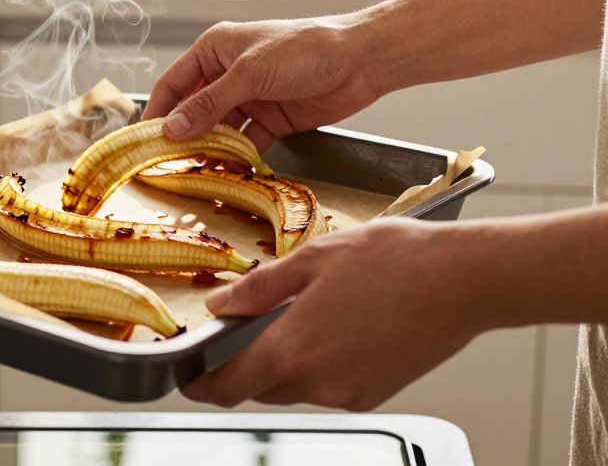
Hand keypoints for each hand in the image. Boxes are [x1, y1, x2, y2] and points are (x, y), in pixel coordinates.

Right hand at [142, 18, 381, 149]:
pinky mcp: (272, 120)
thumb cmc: (303, 49)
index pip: (174, 83)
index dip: (158, 111)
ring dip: (209, 150)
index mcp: (214, 50)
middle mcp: (227, 74)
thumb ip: (210, 103)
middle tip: (166, 164)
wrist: (360, 60)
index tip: (142, 140)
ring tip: (194, 174)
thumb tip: (173, 129)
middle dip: (182, 136)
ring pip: (219, 129)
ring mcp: (250, 98)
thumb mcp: (249, 74)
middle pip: (194, 110)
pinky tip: (227, 173)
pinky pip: (245, 143)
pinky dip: (237, 159)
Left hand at [181, 219, 484, 410]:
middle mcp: (319, 384)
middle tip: (242, 329)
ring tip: (301, 314)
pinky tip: (337, 325)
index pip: (227, 388)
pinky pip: (330, 386)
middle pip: (260, 387)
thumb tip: (221, 306)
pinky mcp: (377, 394)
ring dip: (286, 360)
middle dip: (244, 364)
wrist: (466, 279)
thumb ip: (259, 289)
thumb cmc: (397, 261)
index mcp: (293, 351)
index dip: (200, 385)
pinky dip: (320, 363)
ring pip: (296, 387)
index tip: (188, 375)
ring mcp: (350, 394)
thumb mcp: (312, 259)